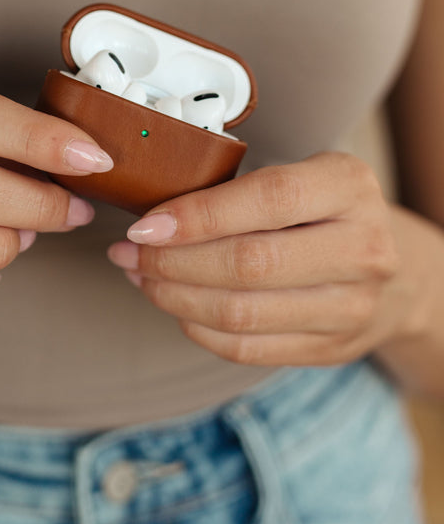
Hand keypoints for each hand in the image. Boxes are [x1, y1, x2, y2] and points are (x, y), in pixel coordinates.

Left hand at [107, 152, 423, 365]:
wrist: (393, 268)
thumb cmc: (321, 210)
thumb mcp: (301, 174)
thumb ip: (241, 188)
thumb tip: (151, 215)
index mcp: (350, 186)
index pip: (268, 199)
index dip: (198, 215)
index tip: (144, 225)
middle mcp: (363, 248)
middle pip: (250, 263)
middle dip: (173, 261)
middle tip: (129, 252)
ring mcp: (353, 306)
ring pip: (242, 312)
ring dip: (175, 297)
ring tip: (140, 277)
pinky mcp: (333, 348)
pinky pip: (247, 348)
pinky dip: (197, 328)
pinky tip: (175, 305)